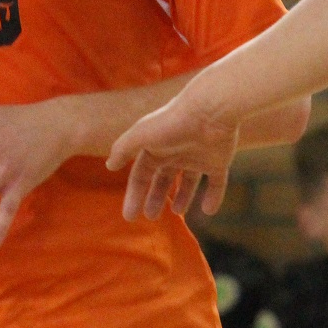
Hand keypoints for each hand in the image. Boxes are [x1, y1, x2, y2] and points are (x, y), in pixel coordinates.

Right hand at [105, 88, 239, 221]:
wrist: (209, 111)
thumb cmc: (171, 122)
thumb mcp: (140, 135)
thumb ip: (123, 148)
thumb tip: (108, 165)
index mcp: (155, 147)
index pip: (141, 174)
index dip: (134, 194)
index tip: (130, 216)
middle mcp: (175, 152)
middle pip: (163, 179)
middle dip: (156, 197)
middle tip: (151, 216)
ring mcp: (197, 156)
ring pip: (188, 181)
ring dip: (183, 197)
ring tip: (178, 212)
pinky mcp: (218, 161)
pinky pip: (216, 183)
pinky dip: (213, 197)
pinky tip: (207, 210)